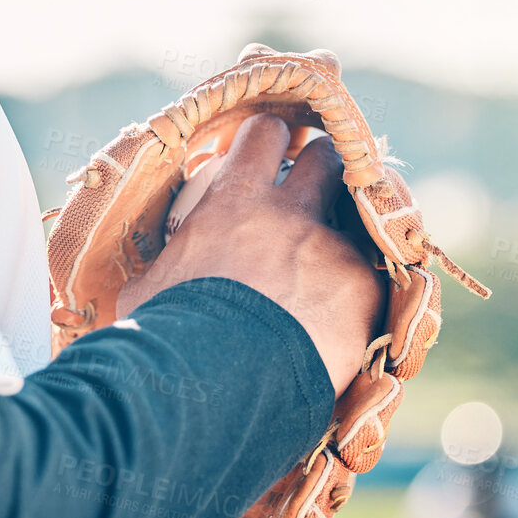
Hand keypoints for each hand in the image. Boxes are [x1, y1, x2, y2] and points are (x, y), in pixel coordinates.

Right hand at [116, 115, 383, 394]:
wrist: (217, 382)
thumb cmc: (167, 336)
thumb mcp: (146, 292)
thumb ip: (166, 269)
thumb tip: (154, 279)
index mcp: (234, 202)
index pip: (263, 134)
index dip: (267, 141)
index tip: (266, 158)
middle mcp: (291, 214)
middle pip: (326, 158)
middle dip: (323, 171)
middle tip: (314, 198)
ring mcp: (333, 250)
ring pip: (356, 226)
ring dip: (341, 245)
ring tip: (326, 282)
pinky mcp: (364, 292)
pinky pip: (370, 282)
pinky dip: (355, 300)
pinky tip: (339, 327)